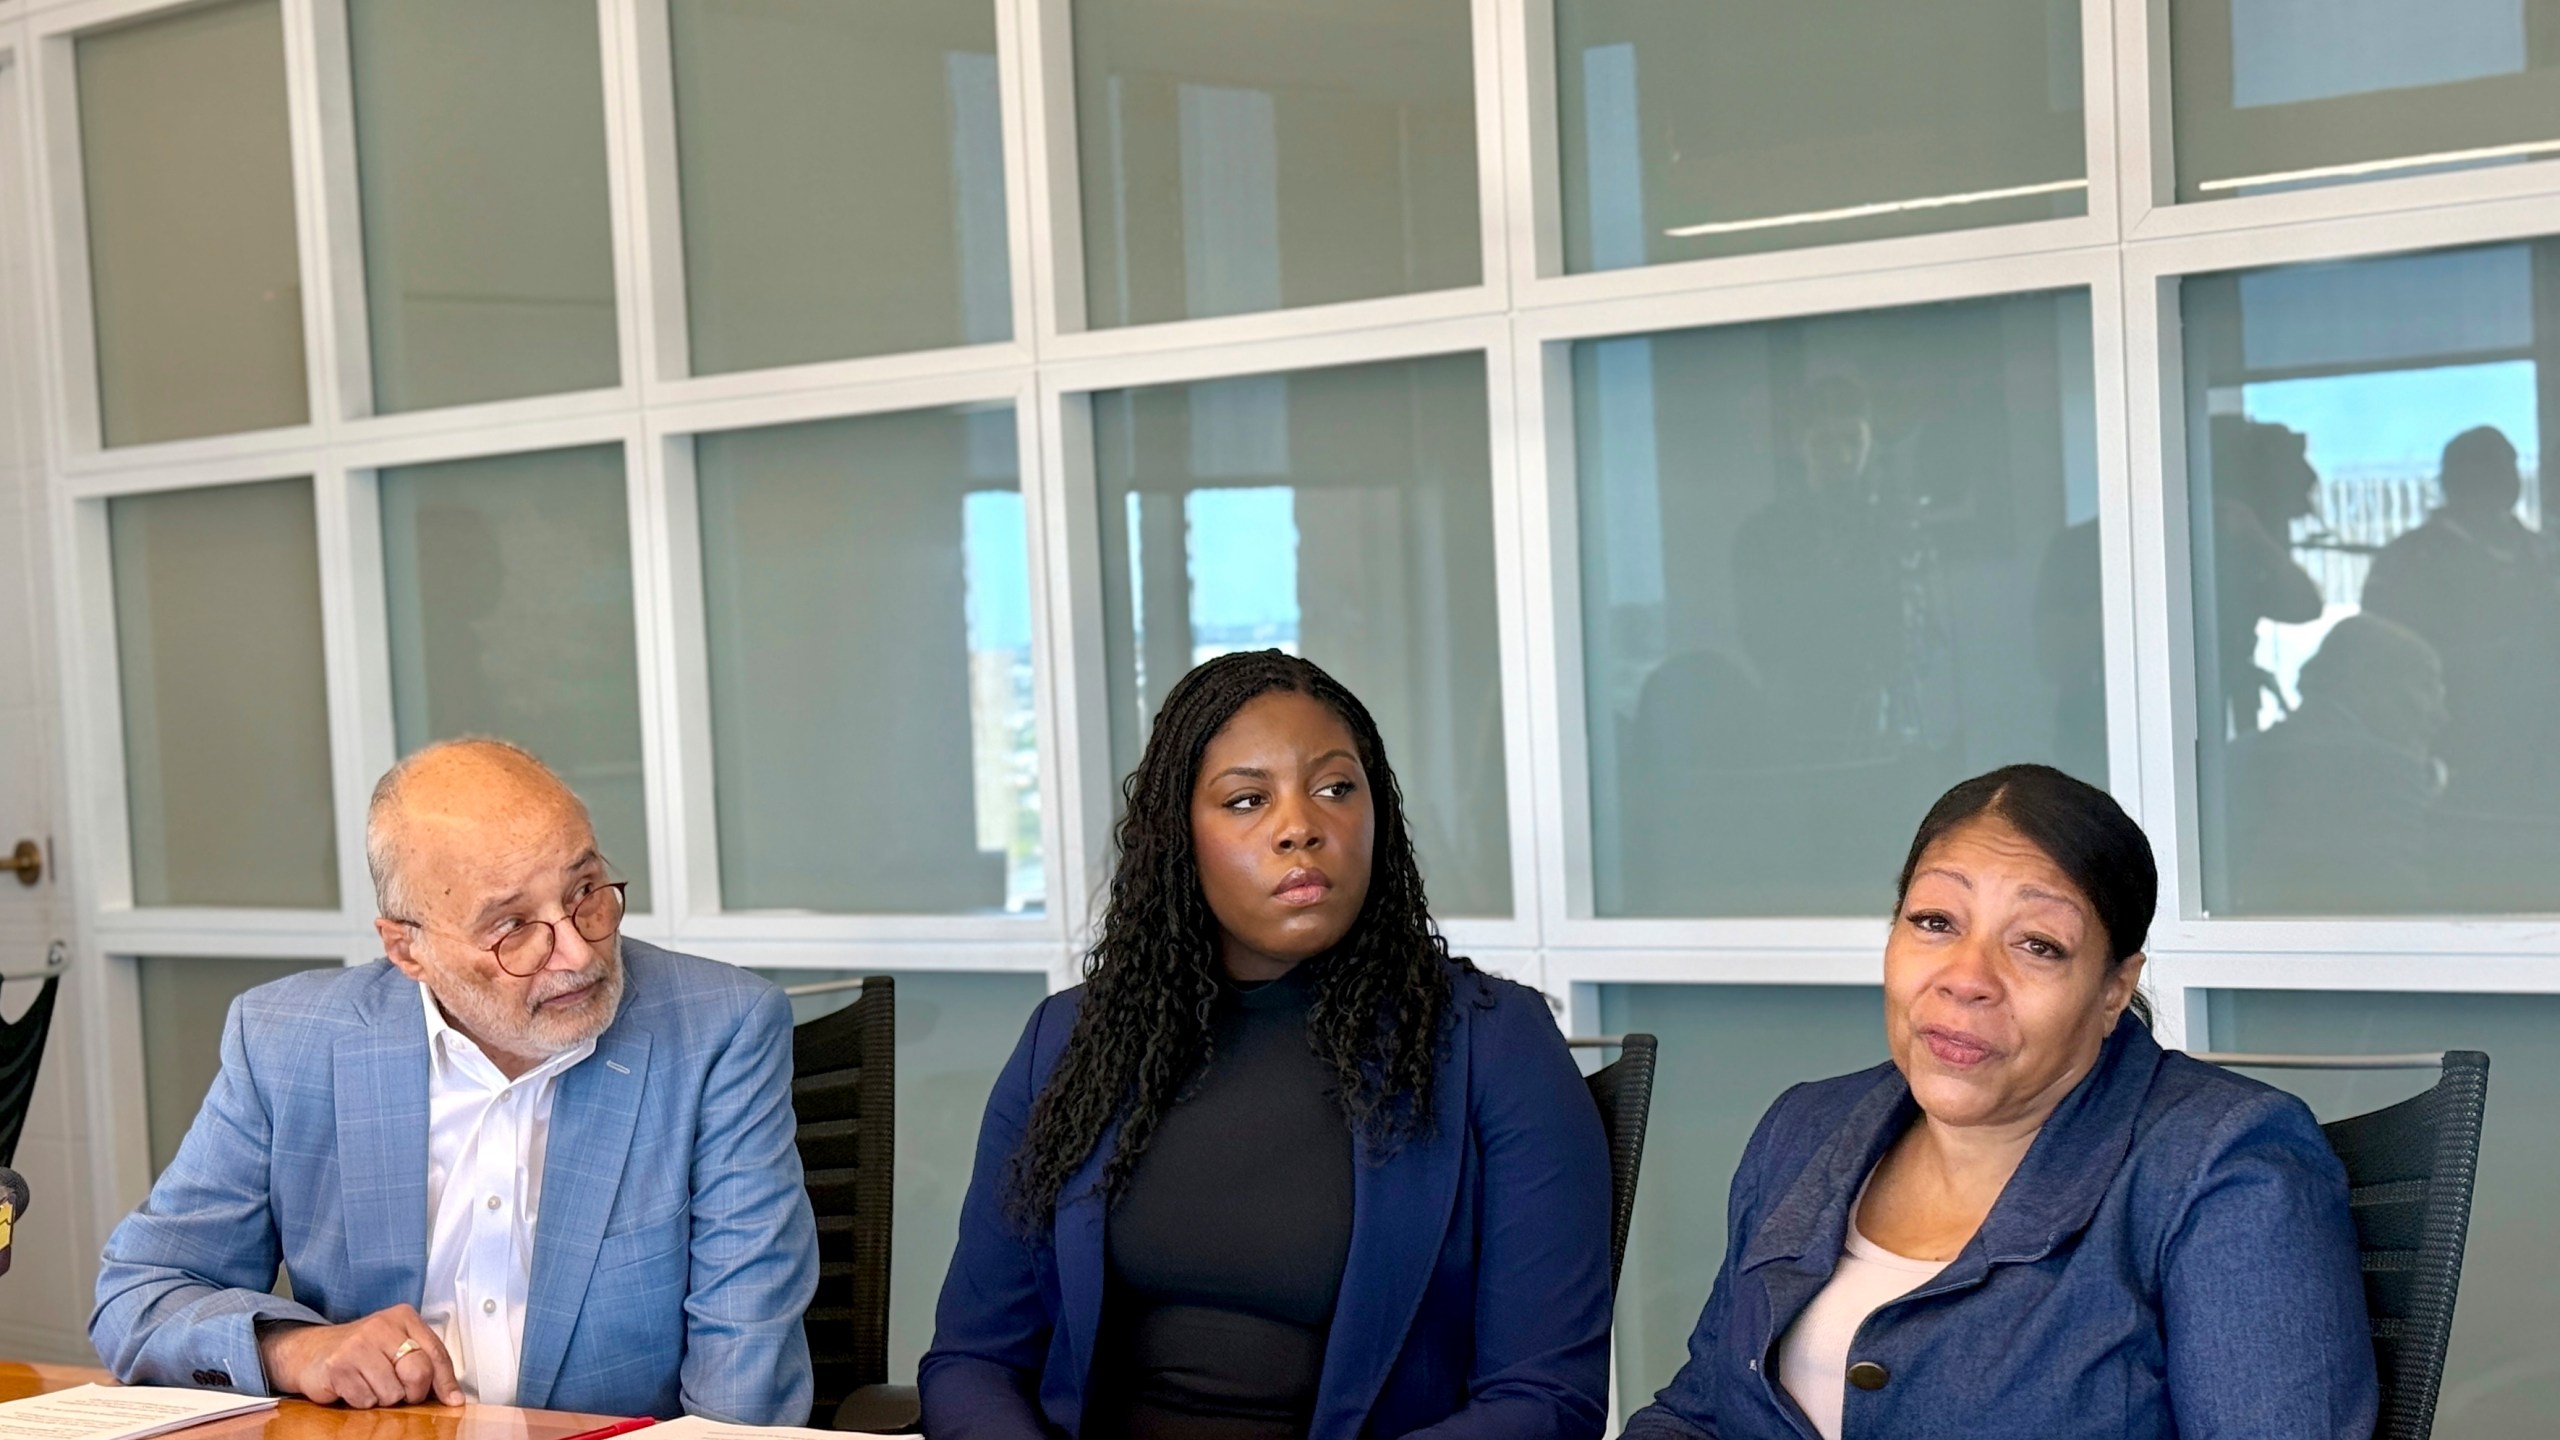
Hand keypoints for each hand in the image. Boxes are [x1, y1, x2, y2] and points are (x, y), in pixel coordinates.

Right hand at [257, 1306, 462, 1408]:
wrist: (312, 1350)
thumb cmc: (362, 1349)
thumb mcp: (397, 1346)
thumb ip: (427, 1364)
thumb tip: (453, 1397)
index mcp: (403, 1317)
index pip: (436, 1353)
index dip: (446, 1382)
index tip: (452, 1400)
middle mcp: (381, 1326)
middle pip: (418, 1372)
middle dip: (413, 1391)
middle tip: (399, 1389)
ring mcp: (358, 1345)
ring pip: (392, 1392)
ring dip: (383, 1397)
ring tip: (371, 1382)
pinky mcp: (338, 1367)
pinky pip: (366, 1400)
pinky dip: (362, 1401)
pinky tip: (354, 1386)